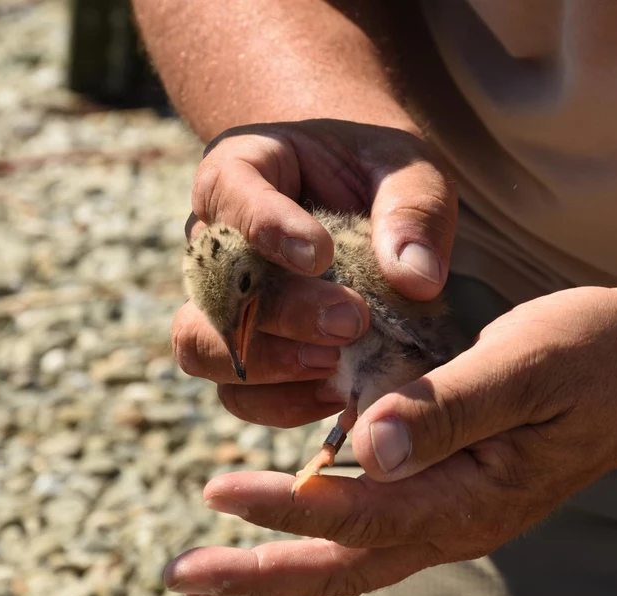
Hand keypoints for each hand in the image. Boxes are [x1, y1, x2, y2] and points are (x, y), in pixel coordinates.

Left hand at [163, 271, 616, 595]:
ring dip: (287, 558)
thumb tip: (364, 452)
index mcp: (476, 496)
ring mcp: (463, 509)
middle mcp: (463, 520)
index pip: (362, 516)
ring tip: (216, 563)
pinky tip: (294, 509)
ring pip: (362, 551)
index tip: (218, 491)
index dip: (287, 508)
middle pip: (349, 564)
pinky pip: (384, 523)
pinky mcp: (462, 484)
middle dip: (263, 573)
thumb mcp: (524, 365)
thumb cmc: (595, 353)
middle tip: (182, 576)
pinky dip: (328, 526)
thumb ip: (447, 409)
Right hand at [172, 120, 456, 426]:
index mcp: (243, 169)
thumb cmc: (381, 175)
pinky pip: (236, 395)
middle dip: (283, 312)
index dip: (267, 228)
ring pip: (200, 346)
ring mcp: (217, 303)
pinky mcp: (241, 355)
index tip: (320, 255)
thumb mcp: (409, 171)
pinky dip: (283, 404)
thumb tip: (417, 279)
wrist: (366, 202)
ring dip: (269, 367)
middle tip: (352, 322)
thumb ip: (414, 211)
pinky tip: (337, 392)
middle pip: (213, 283)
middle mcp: (214, 240)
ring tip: (338, 367)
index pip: (230, 192)